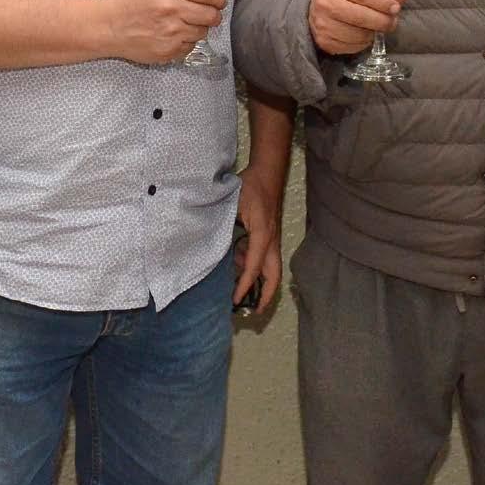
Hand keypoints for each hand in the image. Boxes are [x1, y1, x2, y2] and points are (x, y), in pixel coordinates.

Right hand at [102, 0, 224, 64]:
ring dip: (199, 28)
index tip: (219, 0)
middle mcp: (172, 10)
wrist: (107, 25)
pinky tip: (174, 35)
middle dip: (213, 14)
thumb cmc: (130, 0)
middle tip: (208, 13)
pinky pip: (190, 46)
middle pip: (211, 15)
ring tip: (186, 23)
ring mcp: (170, 33)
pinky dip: (186, 41)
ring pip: (203, 32)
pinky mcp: (167, 51)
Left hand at [234, 164, 282, 312]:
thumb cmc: (251, 186)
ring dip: (261, 283)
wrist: (267, 173)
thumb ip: (224, 223)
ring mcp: (272, 238)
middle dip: (266, 295)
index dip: (245, 285)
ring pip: (271, 268)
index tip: (235, 300)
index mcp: (262, 234)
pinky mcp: (270, 235)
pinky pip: (265, 258)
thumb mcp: (234, 202)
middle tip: (253, 312)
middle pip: (274, 275)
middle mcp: (271, 240)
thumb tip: (210, 242)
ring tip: (244, 297)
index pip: (254, 266)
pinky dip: (255, 268)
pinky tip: (238, 267)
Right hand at [308, 0, 409, 55]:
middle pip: (362, 17)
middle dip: (383, 21)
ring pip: (359, 34)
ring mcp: (324, 24)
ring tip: (375, 26)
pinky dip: (363, 42)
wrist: (312, 7)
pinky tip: (362, 34)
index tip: (395, 7)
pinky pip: (353, 46)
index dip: (382, 3)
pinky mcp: (325, 41)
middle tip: (392, 21)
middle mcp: (326, 3)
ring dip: (373, 32)